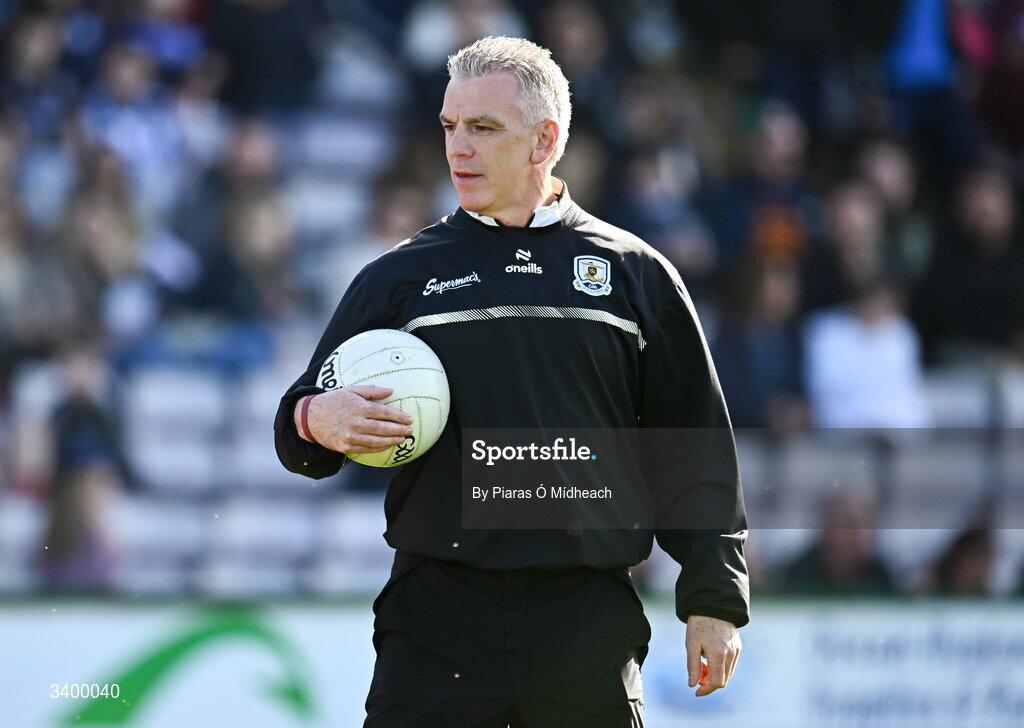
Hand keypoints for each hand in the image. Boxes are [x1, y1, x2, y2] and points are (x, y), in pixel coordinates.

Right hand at [296, 385, 412, 453]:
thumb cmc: (334, 401)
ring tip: (402, 439)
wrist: (310, 417)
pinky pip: (366, 449)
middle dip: (399, 430)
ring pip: (376, 441)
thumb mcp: (351, 390)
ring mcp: (350, 436)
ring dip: (392, 441)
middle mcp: (355, 423)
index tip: (409, 419)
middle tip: (410, 430)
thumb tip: (391, 390)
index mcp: (358, 407)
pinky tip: (387, 445)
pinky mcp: (345, 447)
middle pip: (383, 428)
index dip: (399, 417)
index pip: (384, 413)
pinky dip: (379, 448)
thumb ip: (372, 390)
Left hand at [685, 615, 740, 696]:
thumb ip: (692, 666)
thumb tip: (692, 684)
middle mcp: (731, 654)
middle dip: (709, 682)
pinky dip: (721, 667)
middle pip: (723, 680)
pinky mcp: (738, 646)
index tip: (696, 692)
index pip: (716, 682)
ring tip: (702, 664)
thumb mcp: (691, 644)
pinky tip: (710, 658)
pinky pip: (731, 664)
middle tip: (697, 675)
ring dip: (715, 675)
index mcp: (718, 654)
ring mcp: (736, 650)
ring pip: (728, 673)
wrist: (713, 606)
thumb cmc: (699, 624)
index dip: (706, 690)